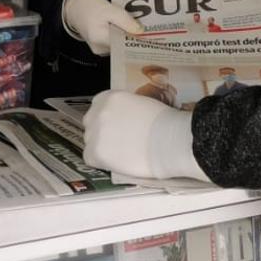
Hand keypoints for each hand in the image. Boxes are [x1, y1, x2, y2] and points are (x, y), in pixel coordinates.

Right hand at [61, 0, 143, 55]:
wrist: (76, 8)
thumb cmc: (90, 7)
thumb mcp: (109, 9)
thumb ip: (125, 21)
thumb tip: (140, 32)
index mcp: (100, 39)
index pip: (124, 45)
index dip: (138, 41)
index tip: (151, 37)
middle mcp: (100, 49)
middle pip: (123, 46)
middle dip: (135, 38)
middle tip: (150, 31)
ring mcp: (101, 49)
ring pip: (121, 44)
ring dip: (129, 36)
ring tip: (139, 27)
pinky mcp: (102, 47)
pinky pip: (116, 42)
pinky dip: (122, 35)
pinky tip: (127, 28)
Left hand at [83, 90, 209, 181]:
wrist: (169, 141)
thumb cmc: (164, 122)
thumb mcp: (143, 104)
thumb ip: (127, 109)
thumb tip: (125, 119)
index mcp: (110, 97)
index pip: (98, 106)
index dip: (108, 118)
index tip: (116, 126)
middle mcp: (98, 112)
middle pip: (91, 123)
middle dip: (102, 131)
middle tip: (118, 141)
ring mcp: (95, 132)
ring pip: (90, 141)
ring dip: (102, 146)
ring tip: (121, 154)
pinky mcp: (95, 153)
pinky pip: (90, 158)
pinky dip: (101, 162)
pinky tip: (117, 163)